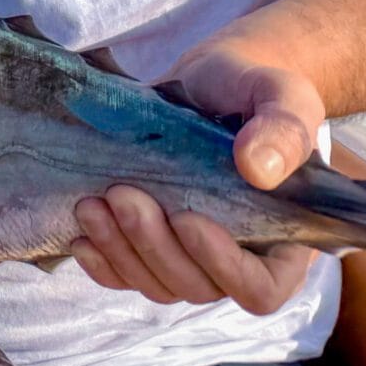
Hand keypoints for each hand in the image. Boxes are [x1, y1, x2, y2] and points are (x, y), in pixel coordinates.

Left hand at [69, 39, 324, 312]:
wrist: (214, 78)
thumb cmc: (257, 89)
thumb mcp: (282, 97)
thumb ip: (283, 132)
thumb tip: (257, 169)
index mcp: (284, 237)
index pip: (262, 287)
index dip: (224, 266)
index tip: (188, 219)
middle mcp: (240, 255)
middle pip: (198, 286)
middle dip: (154, 246)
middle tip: (122, 195)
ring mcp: (191, 254)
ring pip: (157, 282)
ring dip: (120, 249)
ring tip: (91, 204)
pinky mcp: (152, 240)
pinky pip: (126, 272)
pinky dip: (102, 261)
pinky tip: (80, 235)